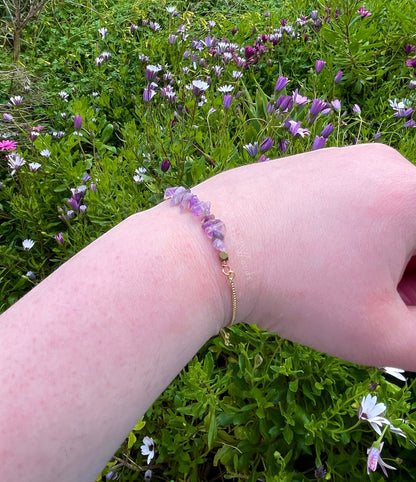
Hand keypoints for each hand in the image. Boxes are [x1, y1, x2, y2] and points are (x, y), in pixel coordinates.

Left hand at [197, 143, 415, 368]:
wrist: (204, 249)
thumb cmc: (293, 291)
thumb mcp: (378, 334)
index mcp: (415, 195)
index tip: (394, 310)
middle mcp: (384, 162)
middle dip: (408, 274)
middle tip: (370, 305)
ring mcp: (343, 157)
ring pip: (387, 215)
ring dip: (379, 255)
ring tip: (337, 283)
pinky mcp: (311, 163)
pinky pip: (351, 200)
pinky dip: (347, 232)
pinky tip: (312, 256)